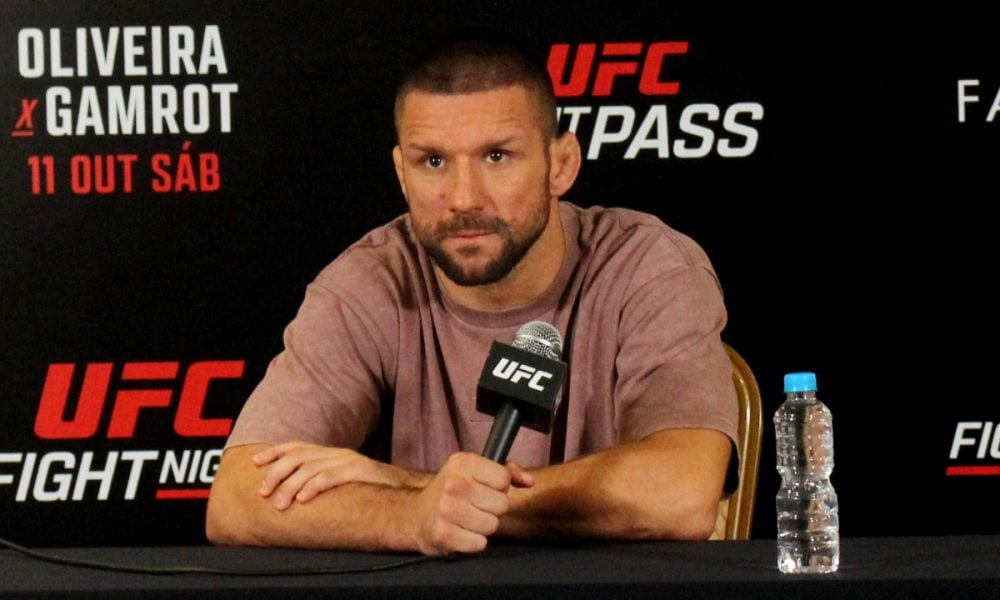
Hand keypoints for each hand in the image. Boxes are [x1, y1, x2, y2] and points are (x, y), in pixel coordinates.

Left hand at [254, 441, 409, 509]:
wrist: (405, 489)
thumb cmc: (372, 490)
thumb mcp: (343, 481)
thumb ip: (323, 481)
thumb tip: (295, 494)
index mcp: (331, 453)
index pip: (297, 447)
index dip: (274, 452)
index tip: (254, 461)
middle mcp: (337, 453)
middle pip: (298, 456)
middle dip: (276, 472)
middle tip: (263, 492)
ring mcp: (349, 460)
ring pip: (311, 468)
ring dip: (290, 486)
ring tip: (279, 504)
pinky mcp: (360, 471)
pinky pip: (331, 477)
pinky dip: (313, 487)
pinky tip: (302, 500)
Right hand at [412, 452, 532, 554]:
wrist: (417, 515)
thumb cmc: (452, 492)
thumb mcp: (475, 472)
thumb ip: (507, 472)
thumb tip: (529, 481)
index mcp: (463, 462)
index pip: (504, 479)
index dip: (499, 488)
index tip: (484, 489)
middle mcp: (453, 483)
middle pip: (501, 504)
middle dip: (492, 509)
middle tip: (474, 506)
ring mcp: (447, 509)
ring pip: (492, 525)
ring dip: (483, 526)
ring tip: (467, 520)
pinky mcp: (444, 534)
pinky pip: (480, 543)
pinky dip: (474, 541)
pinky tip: (461, 532)